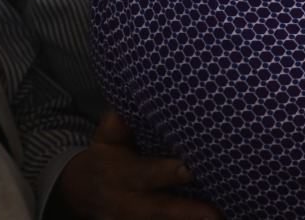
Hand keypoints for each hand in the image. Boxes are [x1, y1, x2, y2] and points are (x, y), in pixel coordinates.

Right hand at [56, 111, 218, 219]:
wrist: (84, 191)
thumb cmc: (107, 156)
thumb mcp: (107, 137)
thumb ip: (119, 122)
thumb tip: (137, 96)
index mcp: (122, 174)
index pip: (148, 173)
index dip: (168, 172)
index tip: (190, 169)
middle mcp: (129, 202)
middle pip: (160, 208)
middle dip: (187, 210)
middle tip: (213, 213)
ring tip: (220, 219)